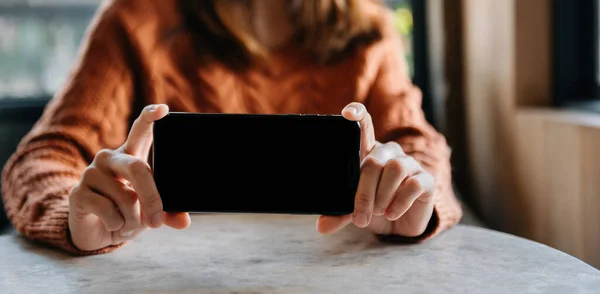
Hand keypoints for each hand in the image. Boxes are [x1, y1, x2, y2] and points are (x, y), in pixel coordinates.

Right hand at [68, 104, 189, 250]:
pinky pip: (108, 210)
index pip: (140, 130)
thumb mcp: (151, 211)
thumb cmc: (128, 213)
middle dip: (152, 198)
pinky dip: (116, 225)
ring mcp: (91, 173)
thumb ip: (168, 212)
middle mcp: (109, 158)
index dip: (150, 117)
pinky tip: (112, 224)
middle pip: (138, 169)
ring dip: (133, 220)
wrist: (97, 232)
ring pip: (126, 198)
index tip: (163, 109)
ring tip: (128, 223)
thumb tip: (184, 222)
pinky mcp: (78, 192)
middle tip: (158, 221)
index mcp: (131, 155)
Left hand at [316, 102, 435, 236]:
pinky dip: (399, 202)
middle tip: (360, 216)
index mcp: (369, 153)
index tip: (347, 114)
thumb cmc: (374, 207)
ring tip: (378, 212)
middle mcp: (390, 153)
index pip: (364, 127)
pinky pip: (412, 185)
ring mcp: (409, 164)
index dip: (358, 115)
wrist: (401, 225)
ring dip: (382, 195)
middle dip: (364, 192)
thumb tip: (321, 226)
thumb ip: (339, 214)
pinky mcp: (426, 180)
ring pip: (395, 168)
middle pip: (374, 161)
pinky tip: (392, 214)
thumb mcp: (354, 211)